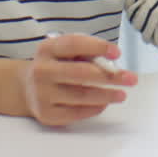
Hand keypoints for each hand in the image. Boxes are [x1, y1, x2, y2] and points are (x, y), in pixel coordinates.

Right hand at [19, 33, 137, 125]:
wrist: (26, 87)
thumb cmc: (57, 65)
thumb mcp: (65, 52)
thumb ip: (86, 53)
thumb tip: (113, 64)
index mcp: (47, 49)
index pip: (73, 44)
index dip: (97, 47)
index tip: (118, 52)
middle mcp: (41, 70)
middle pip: (81, 73)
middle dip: (110, 76)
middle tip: (131, 79)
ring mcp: (41, 94)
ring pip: (81, 95)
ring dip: (106, 95)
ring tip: (122, 94)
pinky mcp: (45, 114)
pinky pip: (76, 112)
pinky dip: (94, 108)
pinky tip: (105, 104)